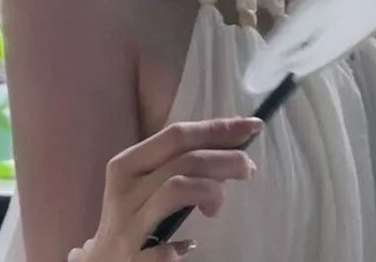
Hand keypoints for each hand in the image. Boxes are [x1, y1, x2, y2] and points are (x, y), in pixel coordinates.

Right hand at [74, 117, 262, 261]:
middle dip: (224, 158)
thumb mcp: (144, 182)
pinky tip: (189, 245)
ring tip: (218, 205)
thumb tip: (229, 144)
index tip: (251, 126)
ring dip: (211, 191)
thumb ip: (177, 163)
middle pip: (183, 160)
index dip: (217, 128)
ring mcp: (127, 224)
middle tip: (248, 167)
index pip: (177, 135)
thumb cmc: (130, 214)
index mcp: (127, 163)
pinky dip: (181, 246)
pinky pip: (165, 250)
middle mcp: (124, 188)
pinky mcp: (130, 258)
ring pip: (177, 188)